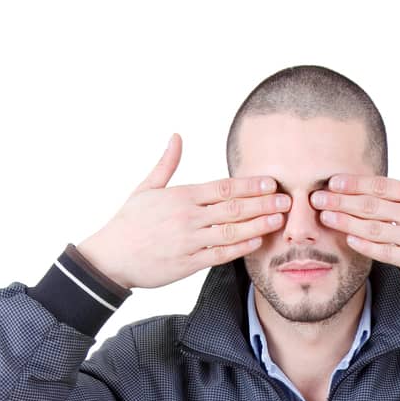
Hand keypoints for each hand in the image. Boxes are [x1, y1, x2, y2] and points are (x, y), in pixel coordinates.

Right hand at [75, 134, 289, 289]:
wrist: (112, 257)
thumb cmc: (129, 223)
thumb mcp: (145, 188)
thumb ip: (166, 164)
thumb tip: (176, 136)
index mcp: (181, 196)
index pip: (223, 187)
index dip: (250, 185)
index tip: (270, 182)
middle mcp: (188, 217)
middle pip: (233, 208)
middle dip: (263, 203)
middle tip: (287, 199)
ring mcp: (190, 241)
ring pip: (231, 231)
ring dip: (258, 224)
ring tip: (280, 219)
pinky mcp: (189, 263)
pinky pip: (220, 254)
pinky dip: (240, 247)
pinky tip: (258, 241)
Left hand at [308, 134, 399, 287]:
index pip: (381, 185)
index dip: (354, 183)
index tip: (333, 181)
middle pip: (370, 204)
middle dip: (340, 201)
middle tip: (315, 199)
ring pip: (373, 228)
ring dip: (346, 222)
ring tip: (324, 218)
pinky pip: (386, 252)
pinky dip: (366, 246)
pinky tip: (349, 240)